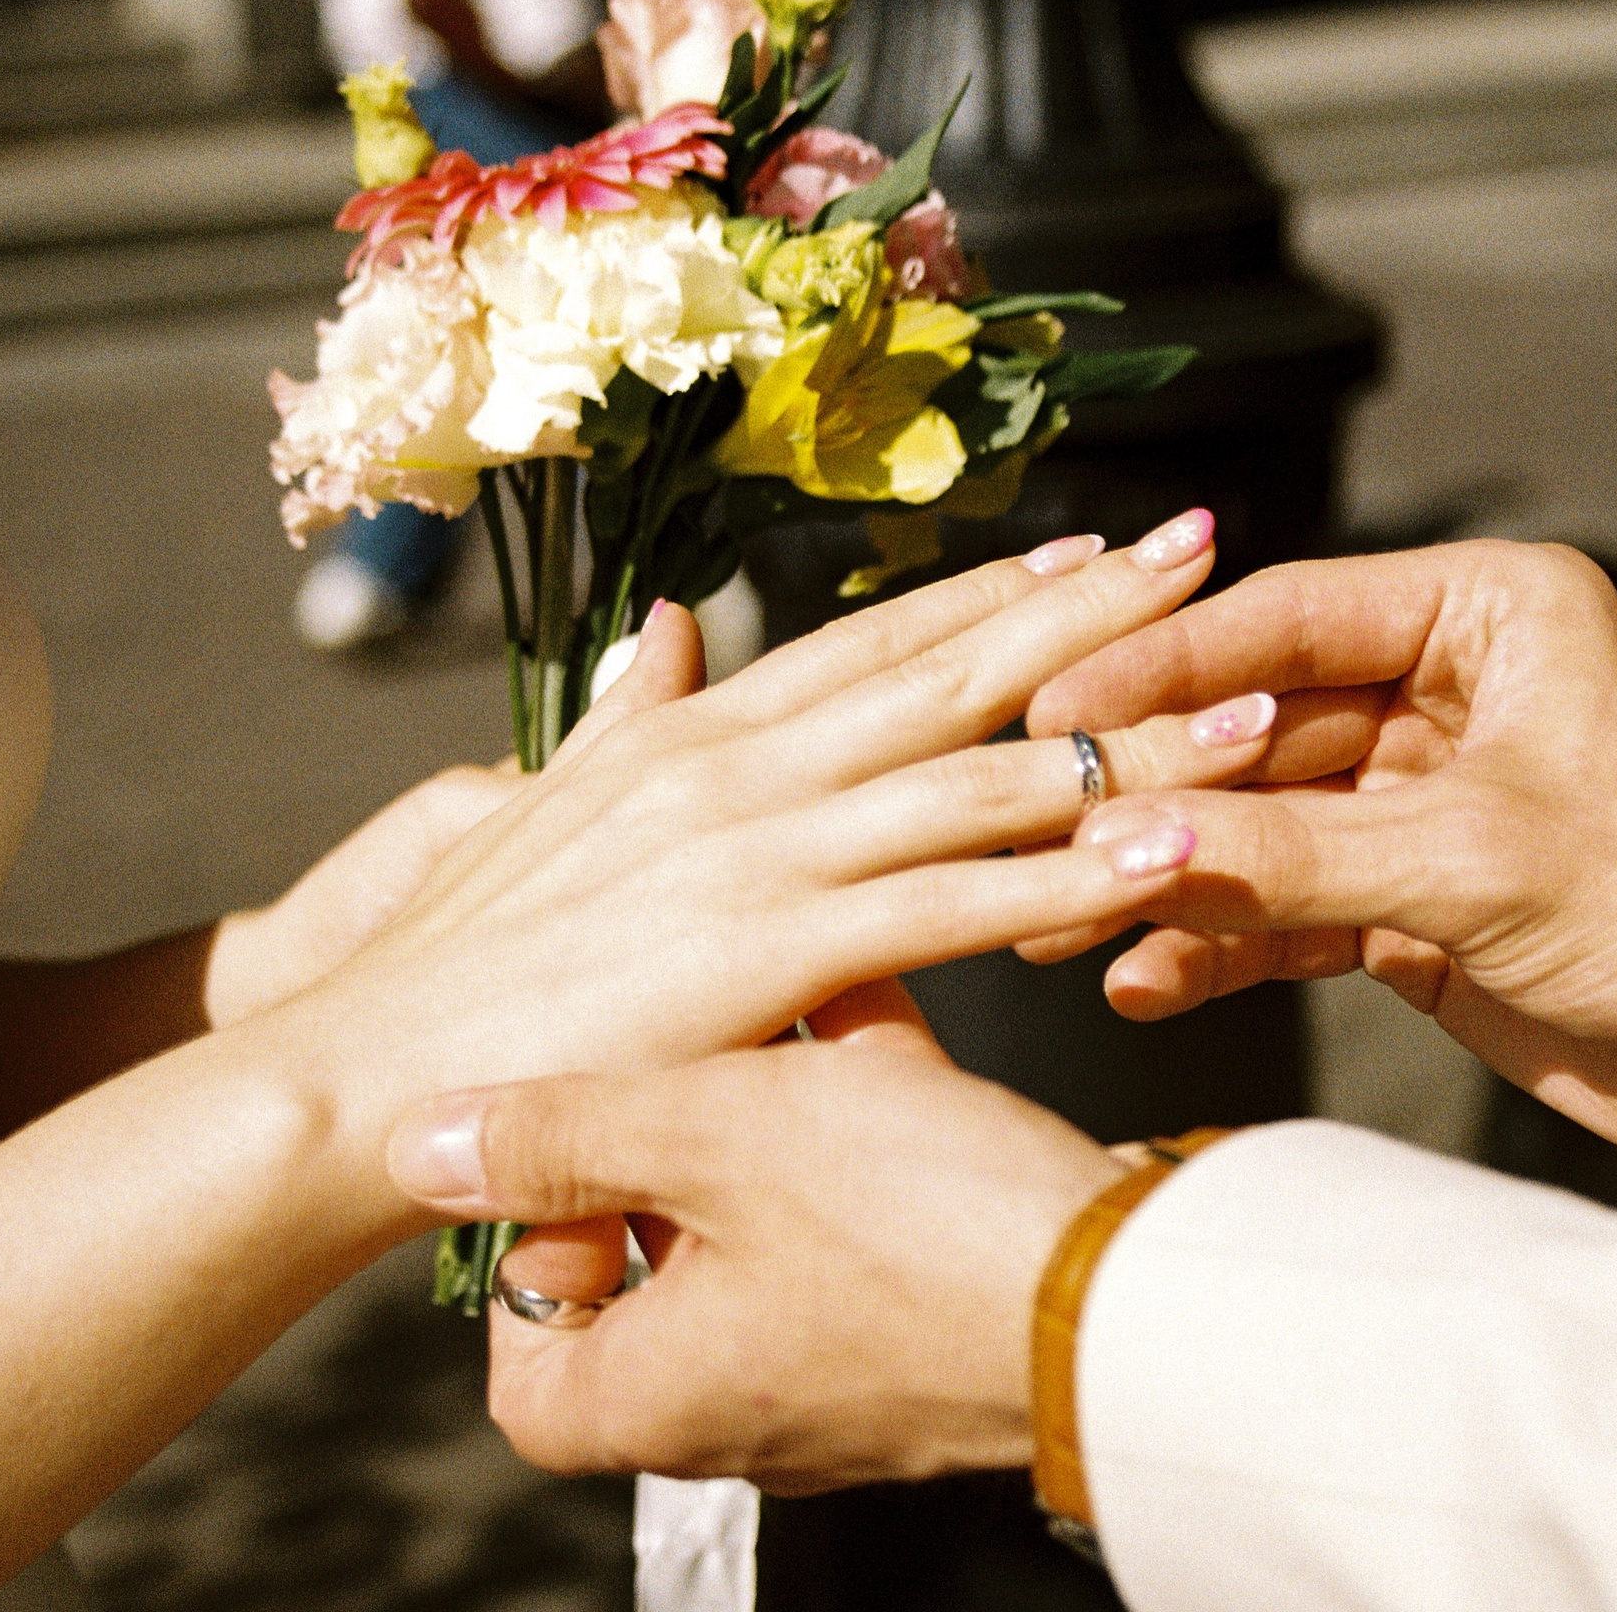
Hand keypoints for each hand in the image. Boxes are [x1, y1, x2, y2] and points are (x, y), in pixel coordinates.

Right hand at [265, 514, 1265, 1205]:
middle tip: (1204, 549)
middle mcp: (740, 764)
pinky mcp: (771, 949)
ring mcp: (760, 851)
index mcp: (691, 733)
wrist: (363, 1066)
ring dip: (1127, 738)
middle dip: (1090, 611)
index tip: (1085, 549)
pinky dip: (1068, 876)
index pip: (867, 641)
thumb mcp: (537, 804)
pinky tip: (1165, 853)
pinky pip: (954, 904)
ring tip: (1253, 704)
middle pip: (951, 671)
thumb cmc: (446, 959)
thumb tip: (673, 632)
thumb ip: (624, 714)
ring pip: (982, 777)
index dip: (987, 593)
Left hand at [386, 1037, 1118, 1491]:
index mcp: (661, 1397)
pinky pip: (861, 1221)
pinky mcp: (934, 1328)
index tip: (565, 1168)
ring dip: (772, 1116)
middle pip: (650, 1277)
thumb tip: (425, 1148)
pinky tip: (878, 1025)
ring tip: (794, 1016)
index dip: (530, 1257)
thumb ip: (559, 1137)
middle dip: (677, 1145)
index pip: (527, 1368)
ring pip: (766, 1230)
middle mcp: (747, 1410)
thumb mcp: (709, 1138)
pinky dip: (857, 1125)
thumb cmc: (929, 1239)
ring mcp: (848, 1377)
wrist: (1137, 1292)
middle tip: (696, 1062)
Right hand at [1025, 541, 1616, 1188]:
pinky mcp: (1414, 903)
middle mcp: (1449, 693)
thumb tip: (1123, 850)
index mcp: (1489, 615)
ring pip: (1259, 826)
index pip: (1286, 618)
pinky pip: (1287, 911)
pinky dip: (1220, 947)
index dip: (1162, 666)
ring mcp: (1424, 803)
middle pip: (1253, 725)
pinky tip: (1147, 980)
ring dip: (1168, 878)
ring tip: (1060, 925)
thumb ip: (1296, 857)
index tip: (1054, 712)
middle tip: (1036, 827)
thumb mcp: (1480, 865)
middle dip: (1152, 791)